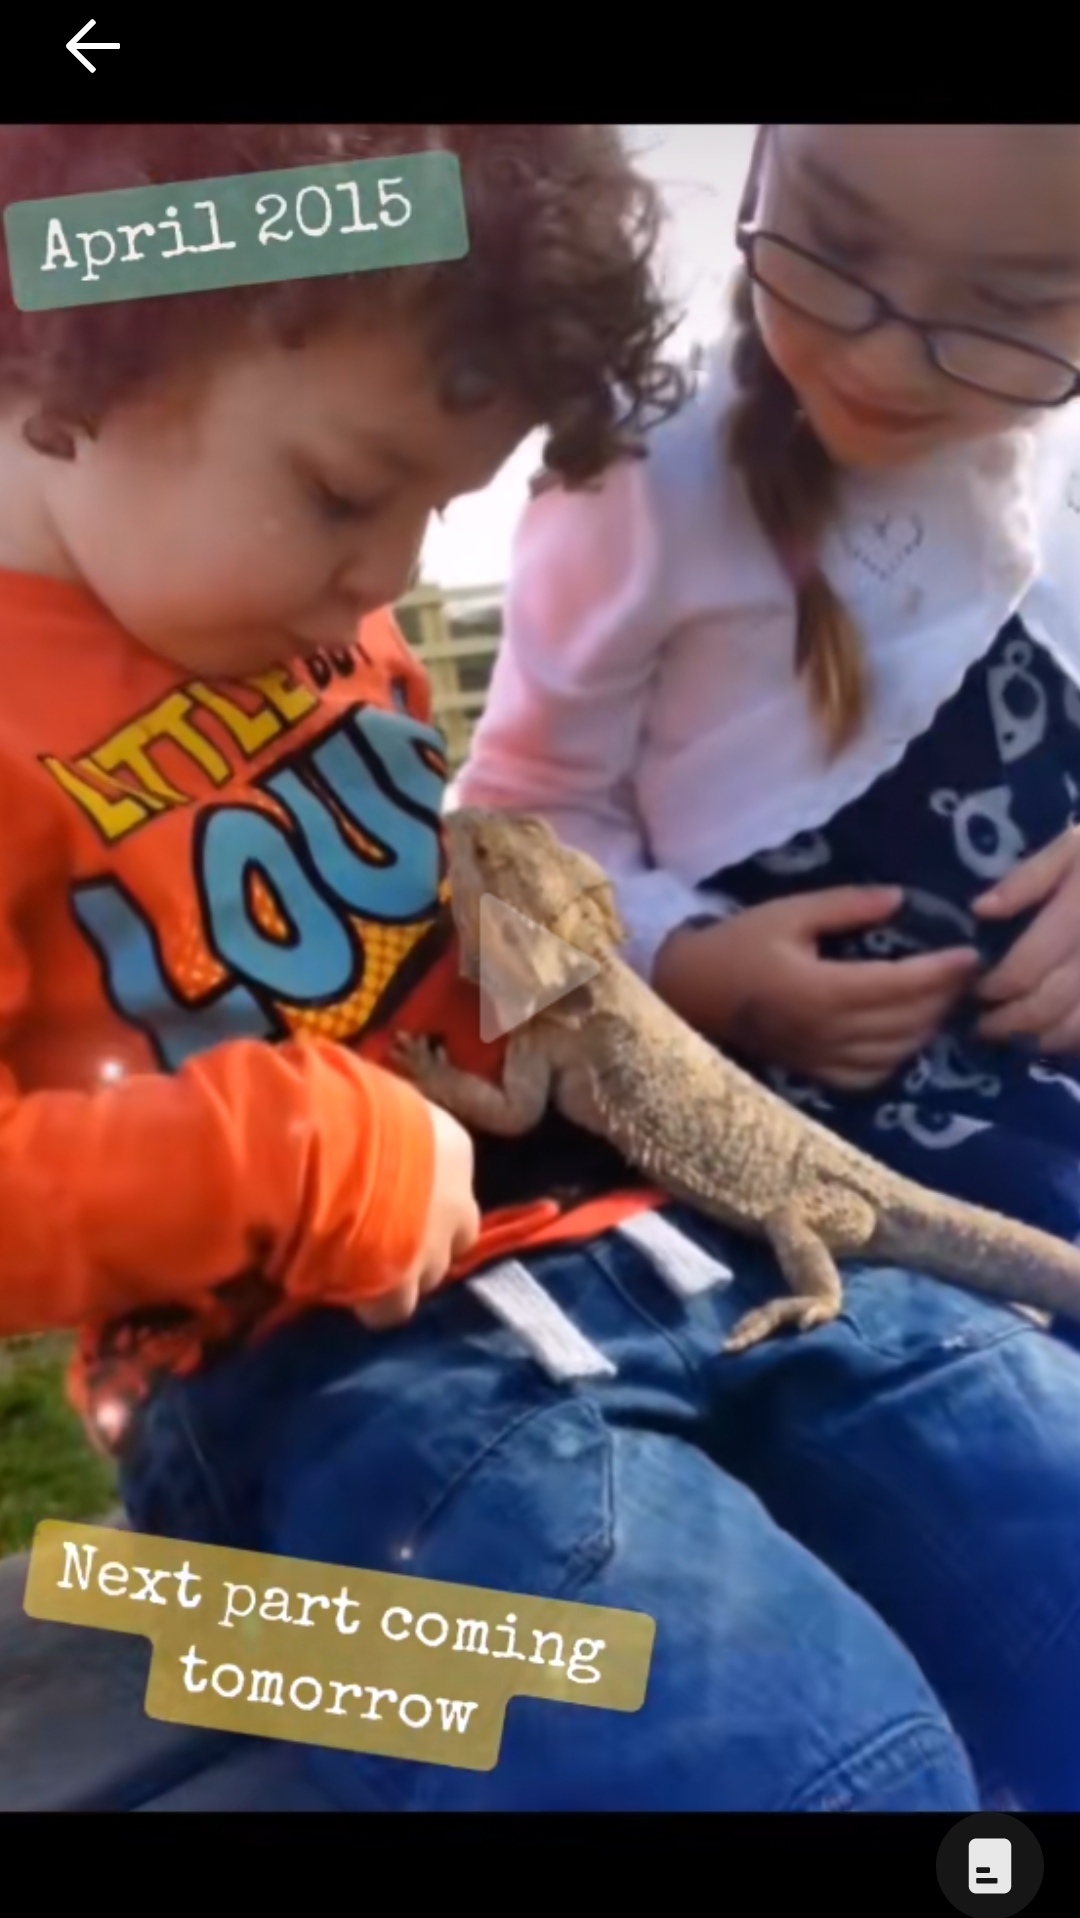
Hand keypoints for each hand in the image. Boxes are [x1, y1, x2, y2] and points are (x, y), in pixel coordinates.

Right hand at [352, 1100, 480, 1328]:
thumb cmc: (350, 1106)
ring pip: (428, 1275)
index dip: (421, 1192)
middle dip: (424, 1239)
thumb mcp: (379, 1098)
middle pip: (453, 1235)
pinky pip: (391, 1308)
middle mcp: (457, 1202)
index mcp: (454, 1149)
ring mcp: (433, 1248)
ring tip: (359, 1262)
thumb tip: (362, 1115)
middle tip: (380, 1233)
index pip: (451, 1179)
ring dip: (400, 1272)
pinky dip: (371, 1302)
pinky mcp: (401, 1287)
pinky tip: (343, 1286)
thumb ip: (385, 1121)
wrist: (332, 1151)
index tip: (390, 1192)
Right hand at [653, 887, 979, 1090]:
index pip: (899, 985)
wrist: (690, 991)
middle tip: (965, 974)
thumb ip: (845, 906)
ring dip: (926, 1027)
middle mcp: (827, 1031)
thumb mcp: (787, 913)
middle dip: (943, 997)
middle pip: (905, 1021)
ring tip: (942, 1001)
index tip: (969, 955)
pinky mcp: (814, 1072)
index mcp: (821, 989)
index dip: (940, 972)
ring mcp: (821, 1058)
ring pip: (894, 1052)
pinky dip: (897, 1059)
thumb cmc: (738, 946)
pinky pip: (869, 1076)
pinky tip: (905, 1038)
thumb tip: (898, 900)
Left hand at [974, 826, 1079, 1050]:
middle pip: (1048, 1004)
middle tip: (986, 1025)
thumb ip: (1028, 878)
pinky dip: (1073, 1040)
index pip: (1027, 966)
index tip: (977, 989)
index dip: (994, 986)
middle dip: (1009, 1022)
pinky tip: (1057, 1036)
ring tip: (1017, 1037)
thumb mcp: (1075, 848)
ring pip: (1076, 1027)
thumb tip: (981, 910)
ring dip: (1040, 1039)